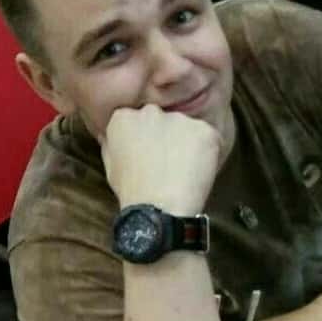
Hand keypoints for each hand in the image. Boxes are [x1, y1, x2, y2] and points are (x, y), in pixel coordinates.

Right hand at [99, 104, 222, 214]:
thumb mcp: (110, 165)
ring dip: (190, 144)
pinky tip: (199, 171)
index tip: (152, 155)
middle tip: (171, 164)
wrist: (160, 208)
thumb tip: (113, 135)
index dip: (149, 138)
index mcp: (123, 118)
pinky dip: (210, 153)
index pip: (139, 119)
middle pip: (166, 120)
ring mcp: (180, 119)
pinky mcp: (204, 130)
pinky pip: (211, 138)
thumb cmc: (134, 192)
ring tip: (185, 171)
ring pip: (190, 128)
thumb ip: (113, 143)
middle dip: (170, 137)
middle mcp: (151, 112)